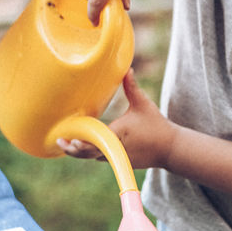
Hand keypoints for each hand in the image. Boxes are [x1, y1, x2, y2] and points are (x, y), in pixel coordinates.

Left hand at [57, 69, 175, 169]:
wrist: (170, 149)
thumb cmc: (156, 125)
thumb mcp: (143, 104)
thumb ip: (132, 87)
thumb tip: (127, 68)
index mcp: (118, 134)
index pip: (96, 140)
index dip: (81, 142)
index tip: (69, 139)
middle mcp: (116, 148)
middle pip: (89, 153)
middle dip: (74, 150)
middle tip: (60, 142)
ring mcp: (118, 157)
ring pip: (94, 156)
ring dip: (81, 152)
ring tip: (65, 145)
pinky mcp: (120, 161)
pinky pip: (101, 157)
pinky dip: (92, 153)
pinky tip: (81, 147)